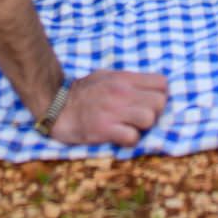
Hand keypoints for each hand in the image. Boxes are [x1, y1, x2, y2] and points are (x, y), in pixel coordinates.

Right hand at [46, 69, 169, 145]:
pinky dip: (130, 141)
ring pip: (150, 119)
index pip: (162, 83)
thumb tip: (148, 86)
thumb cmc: (82, 92)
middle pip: (160, 102)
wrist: (56, 107)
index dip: (160, 95)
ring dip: (144, 128)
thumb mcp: (105, 76)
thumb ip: (127, 80)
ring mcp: (114, 111)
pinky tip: (121, 137)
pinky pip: (132, 138)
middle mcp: (121, 92)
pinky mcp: (105, 129)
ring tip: (132, 127)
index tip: (150, 102)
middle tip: (141, 118)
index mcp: (123, 78)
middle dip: (155, 113)